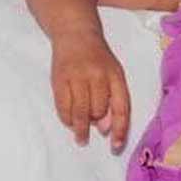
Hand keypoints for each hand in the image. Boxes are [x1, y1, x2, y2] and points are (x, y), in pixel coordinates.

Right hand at [50, 26, 130, 150]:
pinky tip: (69, 121)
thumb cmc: (98, 59)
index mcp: (115, 75)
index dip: (120, 130)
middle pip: (98, 111)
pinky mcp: (59, 79)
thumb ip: (113, 101)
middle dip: (96, 122)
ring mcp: (77, 76)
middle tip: (92, 127)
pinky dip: (66, 119)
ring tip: (80, 137)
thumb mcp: (113, 75)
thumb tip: (106, 129)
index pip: (121, 107)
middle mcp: (97, 75)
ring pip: (80, 112)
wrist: (75, 33)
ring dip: (80, 128)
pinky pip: (63, 107)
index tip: (116, 147)